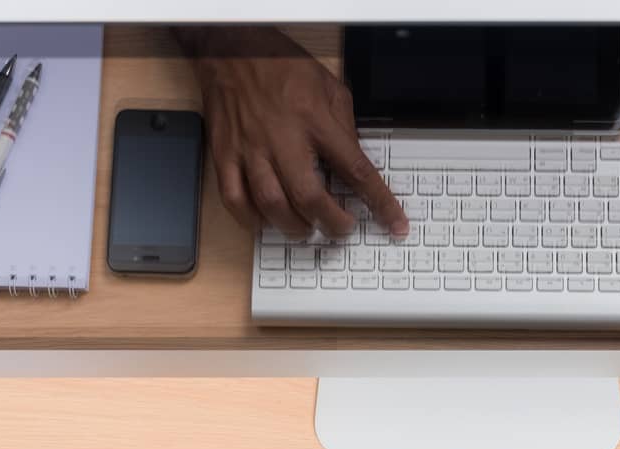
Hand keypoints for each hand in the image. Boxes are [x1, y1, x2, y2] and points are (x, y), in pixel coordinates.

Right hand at [192, 27, 407, 240]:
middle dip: (332, 223)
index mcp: (315, 119)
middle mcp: (283, 137)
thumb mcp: (328, 85)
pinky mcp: (225, 154)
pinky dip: (251, 220)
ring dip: (294, 227)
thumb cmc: (280, 66)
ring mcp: (250, 149)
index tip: (394, 223)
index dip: (379, 202)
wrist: (231, 48)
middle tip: (341, 229)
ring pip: (272, 204)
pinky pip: (235, 200)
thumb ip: (345, 126)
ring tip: (306, 228)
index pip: (355, 169)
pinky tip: (266, 220)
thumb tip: (355, 165)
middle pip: (310, 197)